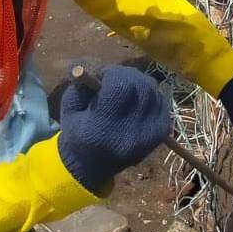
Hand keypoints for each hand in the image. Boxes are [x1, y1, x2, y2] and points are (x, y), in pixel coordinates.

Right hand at [55, 66, 171, 193]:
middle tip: (116, 79)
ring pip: (154, 91)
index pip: (121, 87)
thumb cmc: (78, 131)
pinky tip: (137, 101)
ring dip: (140, 83)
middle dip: (127, 76)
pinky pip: (162, 102)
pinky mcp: (161, 135)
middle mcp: (130, 133)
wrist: (92, 165)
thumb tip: (99, 66)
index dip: (113, 74)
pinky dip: (151, 95)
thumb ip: (82, 83)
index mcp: (102, 127)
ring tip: (125, 91)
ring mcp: (149, 135)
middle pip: (142, 87)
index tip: (103, 77)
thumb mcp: (70, 107)